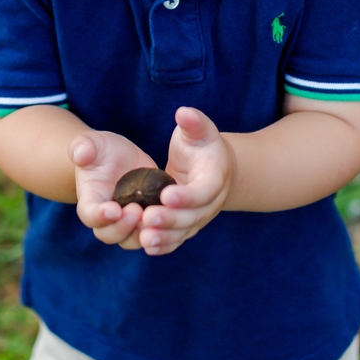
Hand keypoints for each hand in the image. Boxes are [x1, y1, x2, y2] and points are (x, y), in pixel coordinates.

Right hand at [68, 131, 155, 249]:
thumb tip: (80, 154)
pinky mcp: (145, 220)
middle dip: (122, 228)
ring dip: (141, 234)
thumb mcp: (94, 144)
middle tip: (137, 211)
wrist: (118, 159)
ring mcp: (126, 221)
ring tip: (154, 217)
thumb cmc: (101, 151)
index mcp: (90, 200)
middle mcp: (106, 217)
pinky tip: (170, 221)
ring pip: (130, 240)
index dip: (99, 216)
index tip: (113, 210)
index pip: (89, 214)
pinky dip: (159, 233)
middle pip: (108, 234)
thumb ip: (84, 147)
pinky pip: (151, 234)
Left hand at [138, 107, 234, 255]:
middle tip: (147, 218)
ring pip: (184, 231)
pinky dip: (164, 245)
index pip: (204, 190)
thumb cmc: (203, 144)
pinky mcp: (189, 226)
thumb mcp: (200, 129)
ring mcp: (200, 217)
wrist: (214, 167)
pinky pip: (178, 239)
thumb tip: (183, 113)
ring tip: (144, 237)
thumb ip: (193, 122)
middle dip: (171, 219)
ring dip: (165, 236)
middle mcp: (211, 202)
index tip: (165, 194)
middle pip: (193, 216)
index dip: (187, 194)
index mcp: (215, 176)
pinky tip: (147, 246)